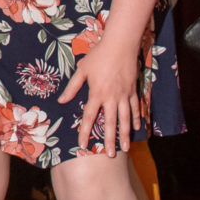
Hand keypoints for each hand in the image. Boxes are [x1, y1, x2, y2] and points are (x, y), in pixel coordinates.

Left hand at [60, 28, 142, 149]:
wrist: (120, 44)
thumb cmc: (99, 55)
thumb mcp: (82, 70)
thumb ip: (72, 87)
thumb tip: (62, 101)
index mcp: (96, 93)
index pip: (89, 117)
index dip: (85, 131)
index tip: (82, 144)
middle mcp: (111, 97)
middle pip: (110, 123)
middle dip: (109, 140)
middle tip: (111, 155)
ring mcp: (124, 95)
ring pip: (125, 119)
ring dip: (125, 134)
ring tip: (126, 148)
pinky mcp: (133, 90)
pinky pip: (135, 108)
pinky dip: (137, 118)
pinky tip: (138, 128)